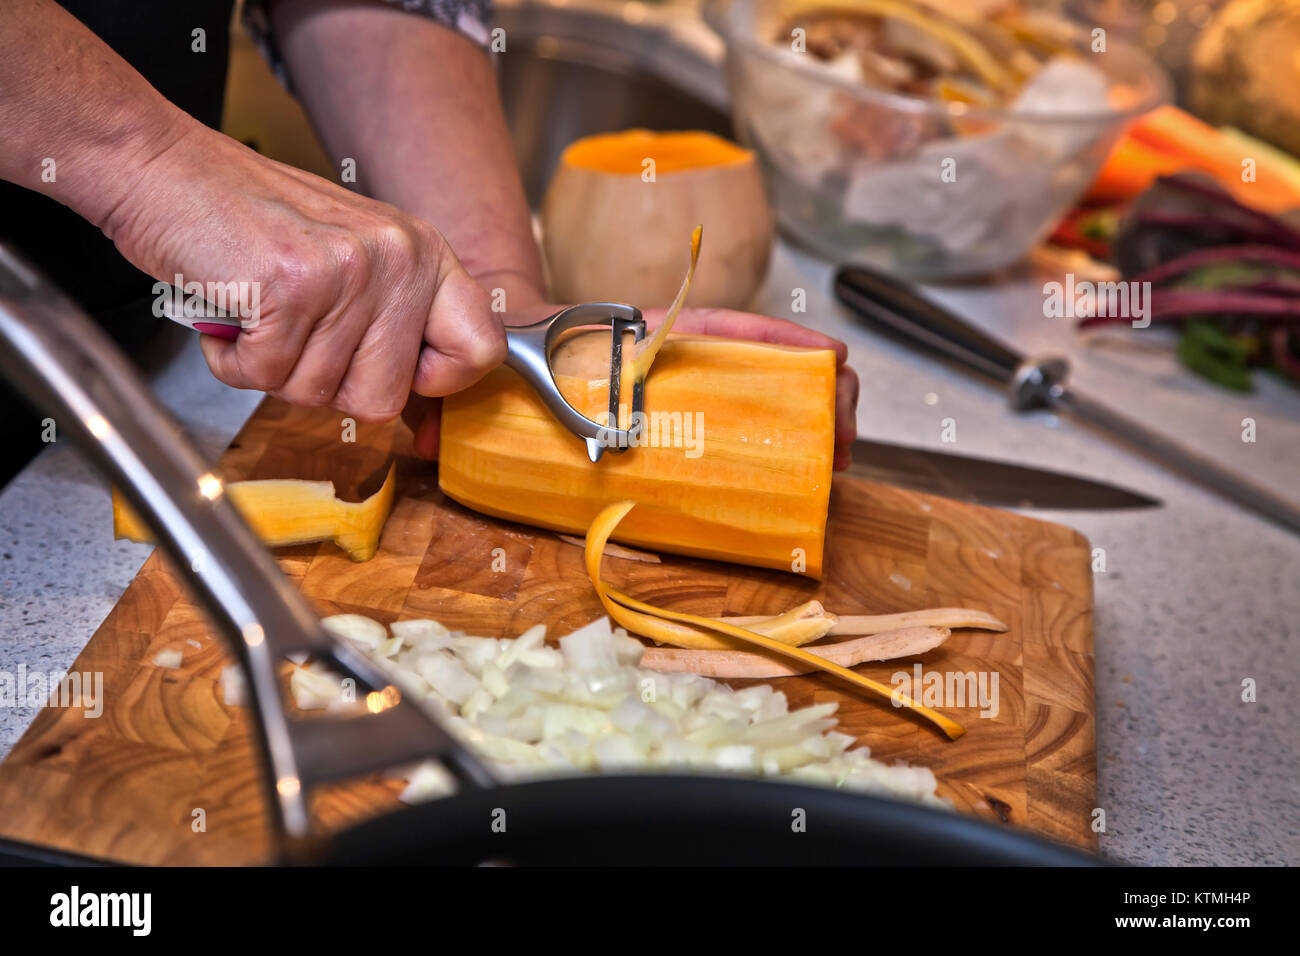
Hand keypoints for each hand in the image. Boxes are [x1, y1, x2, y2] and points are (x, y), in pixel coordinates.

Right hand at [104, 120, 505, 420]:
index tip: (395, 373)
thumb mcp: (352, 263)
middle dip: (326, 384)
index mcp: (424, 252)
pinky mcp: (291, 285)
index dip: (434, 383)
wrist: (163, 168)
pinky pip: (266, 376)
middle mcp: (398, 257)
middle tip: (295, 333)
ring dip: (273, 369)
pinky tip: (234, 314)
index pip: (481, 349)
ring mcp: (348, 270)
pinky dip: (234, 362)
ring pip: (318, 394)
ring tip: (261, 311)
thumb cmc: (251, 223)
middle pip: (382, 396)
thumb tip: (427, 424)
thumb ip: (395, 329)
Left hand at [403, 305, 858, 469]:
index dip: (776, 344)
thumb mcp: (493, 360)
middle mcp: (672, 362)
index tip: (830, 361)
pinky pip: (734, 430)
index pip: (717, 330)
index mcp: (640, 339)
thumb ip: (459, 392)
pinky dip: (773, 447)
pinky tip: (802, 476)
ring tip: (838, 459)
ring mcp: (681, 390)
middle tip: (842, 439)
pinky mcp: (678, 418)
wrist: (500, 344)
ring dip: (810, 422)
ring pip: (760, 397)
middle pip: (763, 364)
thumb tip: (419, 433)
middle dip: (818, 395)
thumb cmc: (508, 346)